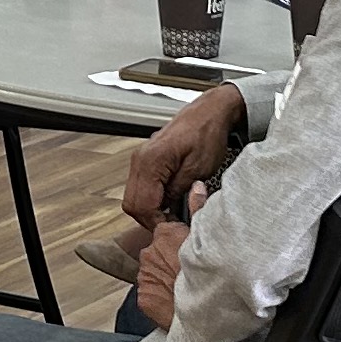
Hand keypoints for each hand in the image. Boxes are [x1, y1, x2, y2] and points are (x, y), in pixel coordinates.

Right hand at [123, 82, 244, 230]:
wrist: (208, 113)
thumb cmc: (207, 134)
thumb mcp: (198, 168)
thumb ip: (179, 191)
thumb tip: (168, 211)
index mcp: (151, 160)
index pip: (143, 205)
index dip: (157, 221)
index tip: (173, 228)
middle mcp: (140, 159)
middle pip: (132, 204)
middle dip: (150, 219)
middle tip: (172, 225)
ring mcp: (140, 159)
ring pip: (132, 198)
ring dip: (149, 210)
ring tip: (171, 214)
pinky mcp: (145, 160)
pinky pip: (138, 187)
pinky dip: (149, 199)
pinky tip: (167, 202)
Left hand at [131, 195, 195, 328]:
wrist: (204, 309)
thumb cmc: (210, 272)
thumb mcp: (207, 235)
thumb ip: (199, 208)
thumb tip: (196, 186)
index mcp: (165, 234)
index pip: (167, 230)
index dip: (178, 240)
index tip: (187, 249)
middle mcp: (150, 251)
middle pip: (158, 251)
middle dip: (169, 257)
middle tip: (186, 269)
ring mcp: (144, 274)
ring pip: (153, 271)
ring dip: (164, 276)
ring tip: (182, 286)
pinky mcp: (143, 296)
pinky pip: (150, 291)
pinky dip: (159, 294)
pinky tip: (174, 299)